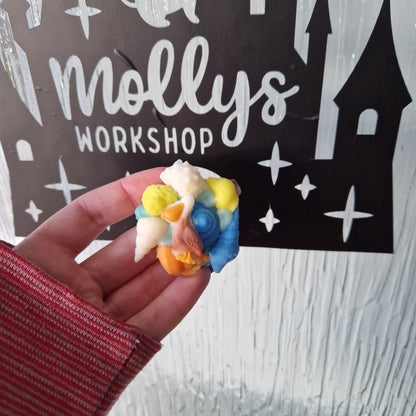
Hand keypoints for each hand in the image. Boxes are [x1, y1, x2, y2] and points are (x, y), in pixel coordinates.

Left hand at [13, 167, 210, 341]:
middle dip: (164, 230)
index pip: (88, 217)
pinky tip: (198, 277)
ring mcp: (98, 320)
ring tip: (204, 241)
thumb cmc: (4, 339)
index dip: (123, 195)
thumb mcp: (21, 273)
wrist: (6, 403)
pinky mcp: (117, 350)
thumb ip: (63, 237)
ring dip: (179, 262)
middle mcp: (73, 291)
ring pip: (146, 285)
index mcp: (42, 265)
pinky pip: (153, 322)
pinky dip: (179, 299)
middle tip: (193, 214)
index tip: (156, 180)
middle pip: (127, 251)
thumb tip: (102, 202)